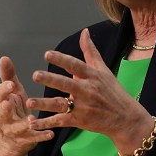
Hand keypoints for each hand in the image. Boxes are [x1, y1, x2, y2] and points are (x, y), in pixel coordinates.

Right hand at [0, 56, 53, 155]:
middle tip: (9, 102)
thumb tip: (4, 57)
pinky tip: (51, 134)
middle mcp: (3, 119)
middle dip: (4, 108)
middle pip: (0, 113)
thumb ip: (8, 76)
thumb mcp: (12, 93)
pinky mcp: (26, 140)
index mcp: (0, 104)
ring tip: (31, 120)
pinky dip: (41, 136)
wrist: (12, 140)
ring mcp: (14, 131)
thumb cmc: (14, 109)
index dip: (3, 90)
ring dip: (23, 124)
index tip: (10, 84)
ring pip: (16, 128)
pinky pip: (34, 138)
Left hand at [28, 29, 153, 155]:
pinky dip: (46, 123)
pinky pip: (60, 121)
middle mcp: (87, 90)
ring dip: (44, 104)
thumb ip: (90, 51)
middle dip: (51, 79)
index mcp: (92, 76)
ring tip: (29, 101)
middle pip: (66, 84)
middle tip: (35, 75)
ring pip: (61, 104)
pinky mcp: (80, 121)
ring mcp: (83, 107)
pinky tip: (33, 123)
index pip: (75, 65)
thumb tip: (84, 32)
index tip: (47, 54)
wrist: (126, 118)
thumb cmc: (113, 92)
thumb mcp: (104, 70)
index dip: (61, 59)